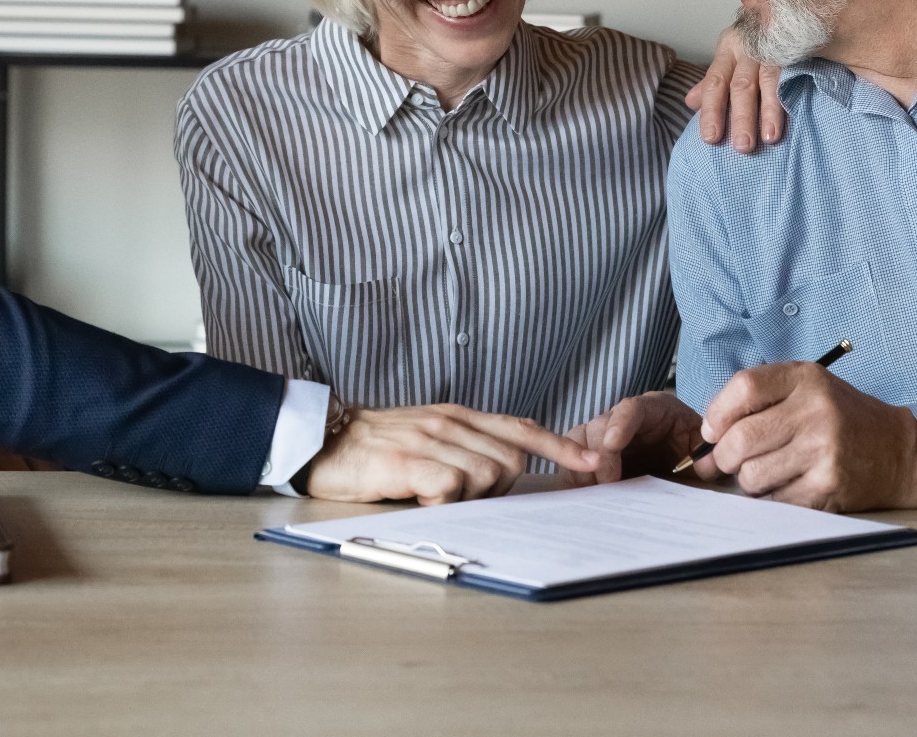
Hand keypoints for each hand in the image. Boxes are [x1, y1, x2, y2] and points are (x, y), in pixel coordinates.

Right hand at [301, 404, 602, 504]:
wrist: (323, 440)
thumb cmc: (377, 446)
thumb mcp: (429, 435)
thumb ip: (466, 447)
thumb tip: (505, 473)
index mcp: (458, 416)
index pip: (521, 427)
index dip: (560, 445)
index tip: (593, 461)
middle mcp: (449, 422)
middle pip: (510, 457)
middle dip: (501, 487)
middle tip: (460, 495)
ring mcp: (429, 439)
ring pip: (486, 474)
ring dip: (468, 495)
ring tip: (432, 494)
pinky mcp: (406, 460)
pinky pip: (450, 486)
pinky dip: (442, 500)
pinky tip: (419, 498)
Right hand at [558, 391, 702, 486]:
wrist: (679, 456)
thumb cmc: (689, 447)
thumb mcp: (702, 448)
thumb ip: (707, 456)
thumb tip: (705, 465)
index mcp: (653, 409)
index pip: (631, 408)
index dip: (620, 423)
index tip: (612, 444)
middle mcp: (622, 417)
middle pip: (599, 426)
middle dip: (599, 457)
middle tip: (608, 486)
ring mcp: (603, 434)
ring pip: (578, 440)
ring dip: (579, 467)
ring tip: (590, 494)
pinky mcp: (591, 453)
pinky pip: (571, 459)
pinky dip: (572, 477)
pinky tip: (580, 496)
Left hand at [685, 27, 785, 151]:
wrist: (788, 9)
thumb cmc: (755, 41)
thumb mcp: (731, 57)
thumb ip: (713, 82)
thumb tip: (691, 102)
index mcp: (728, 49)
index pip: (715, 82)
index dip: (712, 111)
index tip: (711, 138)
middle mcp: (749, 47)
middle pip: (741, 85)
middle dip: (741, 117)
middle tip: (742, 146)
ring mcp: (774, 46)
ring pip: (769, 80)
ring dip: (770, 111)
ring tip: (770, 137)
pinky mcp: (797, 47)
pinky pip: (793, 71)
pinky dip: (792, 91)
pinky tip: (796, 110)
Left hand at [695, 363, 916, 511]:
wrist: (899, 451)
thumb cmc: (842, 418)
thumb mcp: (807, 389)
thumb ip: (758, 400)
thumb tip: (706, 440)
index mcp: (806, 379)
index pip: (743, 387)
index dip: (717, 414)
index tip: (712, 431)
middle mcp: (816, 411)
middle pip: (740, 438)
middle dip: (725, 457)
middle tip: (731, 461)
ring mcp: (824, 450)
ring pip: (752, 475)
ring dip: (749, 481)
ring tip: (767, 472)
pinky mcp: (829, 486)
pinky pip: (775, 500)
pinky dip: (772, 498)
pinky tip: (787, 486)